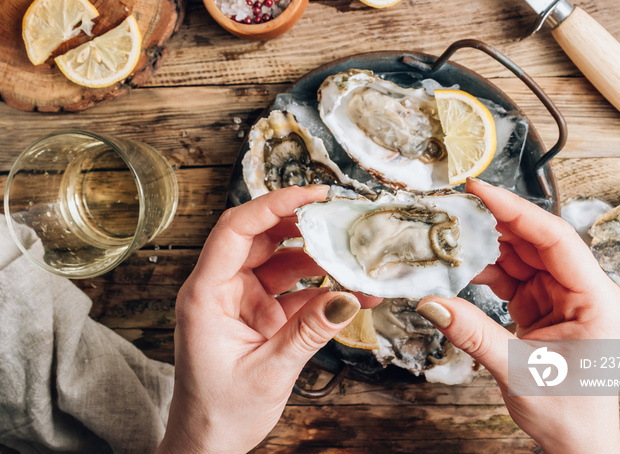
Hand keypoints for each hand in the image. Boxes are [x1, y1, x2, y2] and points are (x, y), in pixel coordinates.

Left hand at [156, 185, 380, 453]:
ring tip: (355, 260)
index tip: (312, 194)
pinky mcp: (259, 315)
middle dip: (303, 227)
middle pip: (262, 239)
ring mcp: (241, 301)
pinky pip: (293, 292)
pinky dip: (321, 292)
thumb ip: (311, 331)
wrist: (209, 444)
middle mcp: (221, 290)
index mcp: (206, 296)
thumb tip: (348, 296)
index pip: (235, 230)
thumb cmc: (220, 411)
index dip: (274, 205)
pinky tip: (351, 294)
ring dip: (318, 261)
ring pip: (282, 262)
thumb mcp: (270, 371)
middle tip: (342, 221)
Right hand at [416, 179, 619, 453]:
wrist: (576, 441)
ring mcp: (561, 296)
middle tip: (455, 209)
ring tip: (451, 242)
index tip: (480, 190)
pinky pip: (512, 277)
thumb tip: (432, 302)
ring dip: (486, 249)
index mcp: (595, 297)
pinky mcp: (543, 305)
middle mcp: (581, 289)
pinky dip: (485, 274)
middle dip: (494, 224)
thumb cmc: (570, 411)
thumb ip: (473, 333)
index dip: (515, 210)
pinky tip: (462, 272)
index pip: (554, 238)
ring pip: (520, 256)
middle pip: (535, 241)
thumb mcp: (519, 371)